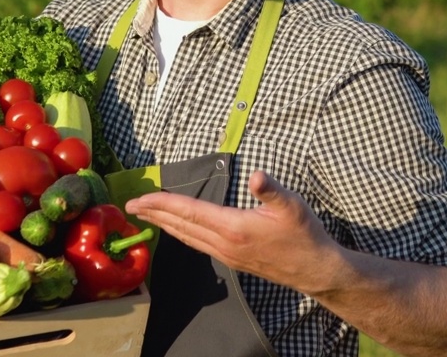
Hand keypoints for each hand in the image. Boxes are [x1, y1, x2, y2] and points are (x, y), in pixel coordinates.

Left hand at [124, 170, 338, 292]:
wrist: (316, 270)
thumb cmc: (305, 235)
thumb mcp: (292, 206)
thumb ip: (271, 189)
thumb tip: (256, 176)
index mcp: (234, 228)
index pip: (189, 212)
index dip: (163, 203)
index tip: (140, 198)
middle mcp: (225, 244)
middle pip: (181, 226)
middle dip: (155, 214)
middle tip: (130, 206)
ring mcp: (228, 255)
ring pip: (188, 238)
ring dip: (166, 225)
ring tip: (148, 215)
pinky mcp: (234, 261)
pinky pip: (199, 245)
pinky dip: (183, 234)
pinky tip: (180, 229)